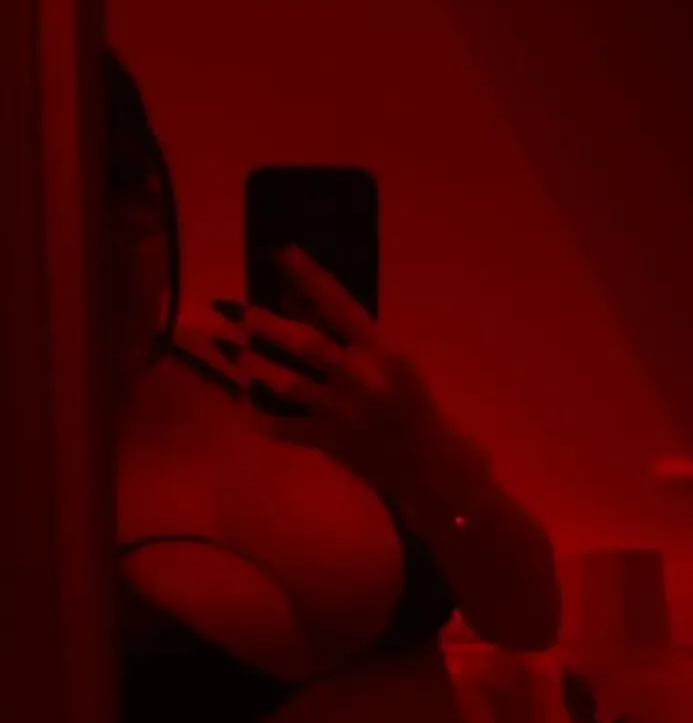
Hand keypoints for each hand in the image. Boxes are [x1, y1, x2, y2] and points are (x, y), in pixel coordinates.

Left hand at [210, 248, 476, 506]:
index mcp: (385, 354)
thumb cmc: (416, 409)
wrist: (433, 469)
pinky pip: (286, 429)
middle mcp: (362, 380)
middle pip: (308, 345)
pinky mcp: (330, 442)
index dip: (311, 278)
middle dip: (269, 325)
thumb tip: (308, 311)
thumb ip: (358, 344)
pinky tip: (240, 405)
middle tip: (237, 310)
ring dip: (256, 366)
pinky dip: (261, 418)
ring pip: (290, 385)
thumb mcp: (396, 367)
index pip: (342, 306)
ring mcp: (344, 414)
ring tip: (229, 350)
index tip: (284, 253)